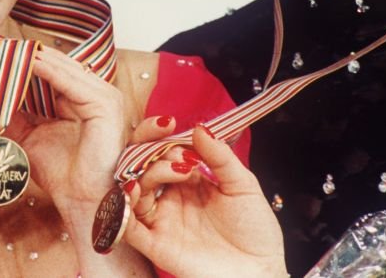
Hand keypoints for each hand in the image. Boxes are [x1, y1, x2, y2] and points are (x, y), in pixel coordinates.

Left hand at [7, 47, 152, 276]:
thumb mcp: (27, 136)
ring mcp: (104, 95)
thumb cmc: (60, 173)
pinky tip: (26, 63)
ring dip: (32, 59)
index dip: (24, 60)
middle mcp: (96, 92)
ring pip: (62, 68)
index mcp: (82, 97)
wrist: (81, 203)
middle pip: (56, 65)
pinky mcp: (105, 104)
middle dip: (24, 55)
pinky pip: (70, 81)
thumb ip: (13, 115)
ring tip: (4, 50)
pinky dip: (47, 71)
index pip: (51, 69)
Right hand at [123, 119, 286, 277]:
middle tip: (171, 147)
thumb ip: (220, 156)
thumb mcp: (242, 185)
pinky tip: (134, 191)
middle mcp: (170, 198)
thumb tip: (198, 127)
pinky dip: (124, 208)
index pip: (162, 151)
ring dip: (148, 173)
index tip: (169, 123)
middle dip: (148, 148)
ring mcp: (162, 220)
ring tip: (176, 170)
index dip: (159, 136)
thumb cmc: (255, 232)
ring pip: (135, 190)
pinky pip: (129, 226)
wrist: (261, 272)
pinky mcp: (156, 245)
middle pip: (141, 166)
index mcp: (188, 181)